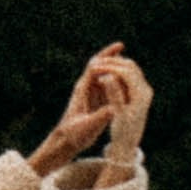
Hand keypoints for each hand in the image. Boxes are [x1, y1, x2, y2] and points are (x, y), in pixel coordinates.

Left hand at [27, 43, 149, 174]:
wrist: (64, 144)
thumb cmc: (73, 135)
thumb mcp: (88, 126)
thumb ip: (100, 117)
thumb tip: (114, 109)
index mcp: (83, 90)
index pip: (95, 66)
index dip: (107, 56)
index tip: (119, 48)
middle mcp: (86, 89)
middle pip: (98, 66)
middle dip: (109, 56)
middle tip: (121, 46)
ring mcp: (90, 95)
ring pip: (102, 76)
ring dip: (112, 67)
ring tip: (126, 61)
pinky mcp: (94, 103)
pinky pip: (105, 87)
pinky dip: (114, 81)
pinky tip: (124, 81)